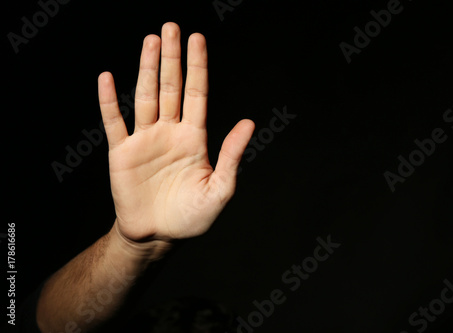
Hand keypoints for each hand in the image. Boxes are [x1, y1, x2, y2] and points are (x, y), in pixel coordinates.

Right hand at [98, 22, 253, 243]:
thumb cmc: (192, 217)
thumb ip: (231, 156)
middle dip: (172, 58)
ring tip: (150, 41)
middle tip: (171, 27)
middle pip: (171, 88)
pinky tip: (107, 78)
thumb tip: (249, 122)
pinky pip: (115, 123)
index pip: (197, 94)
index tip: (198, 39)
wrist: (159, 237)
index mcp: (194, 138)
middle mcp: (170, 133)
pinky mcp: (122, 154)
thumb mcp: (220, 189)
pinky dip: (109, 101)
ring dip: (147, 69)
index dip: (197, 67)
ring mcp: (145, 140)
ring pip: (146, 97)